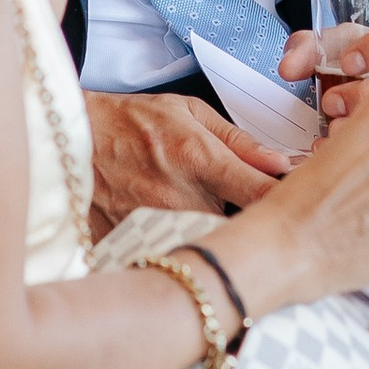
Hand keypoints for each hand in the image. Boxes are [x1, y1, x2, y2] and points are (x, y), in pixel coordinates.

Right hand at [84, 88, 293, 239]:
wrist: (70, 139)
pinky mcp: (131, 244)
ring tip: (218, 229)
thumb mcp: (188, 112)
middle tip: (258, 221)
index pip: (261, 193)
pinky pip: (170, 256)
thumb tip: (281, 163)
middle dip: (253, 227)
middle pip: (238, 228)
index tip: (298, 206)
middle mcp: (178, 196)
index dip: (286, 203)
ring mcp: (153, 225)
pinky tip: (183, 242)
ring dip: (220, 241)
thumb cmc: (130, 121)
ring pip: (207, 246)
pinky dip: (182, 251)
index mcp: (198, 158)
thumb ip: (238, 140)